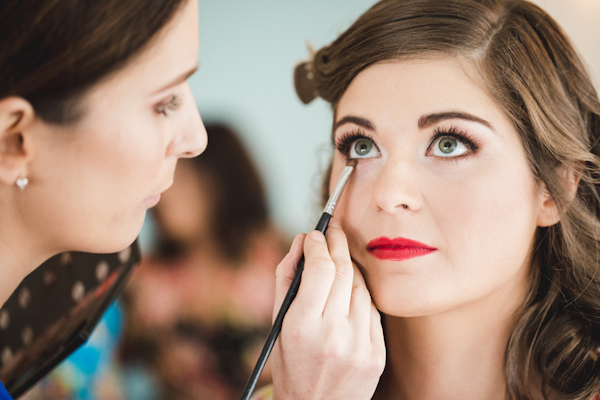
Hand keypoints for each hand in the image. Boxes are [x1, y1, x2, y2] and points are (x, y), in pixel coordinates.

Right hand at [271, 218, 385, 398]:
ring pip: (360, 287)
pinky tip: (350, 291)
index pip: (319, 269)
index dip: (318, 244)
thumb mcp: (278, 325)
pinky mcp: (377, 354)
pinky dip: (360, 294)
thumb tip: (300, 242)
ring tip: (339, 258)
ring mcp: (360, 345)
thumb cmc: (291, 364)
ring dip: (349, 267)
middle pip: (343, 271)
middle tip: (332, 230)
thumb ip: (287, 279)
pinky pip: (372, 310)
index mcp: (302, 327)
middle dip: (336, 244)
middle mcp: (333, 335)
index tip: (313, 234)